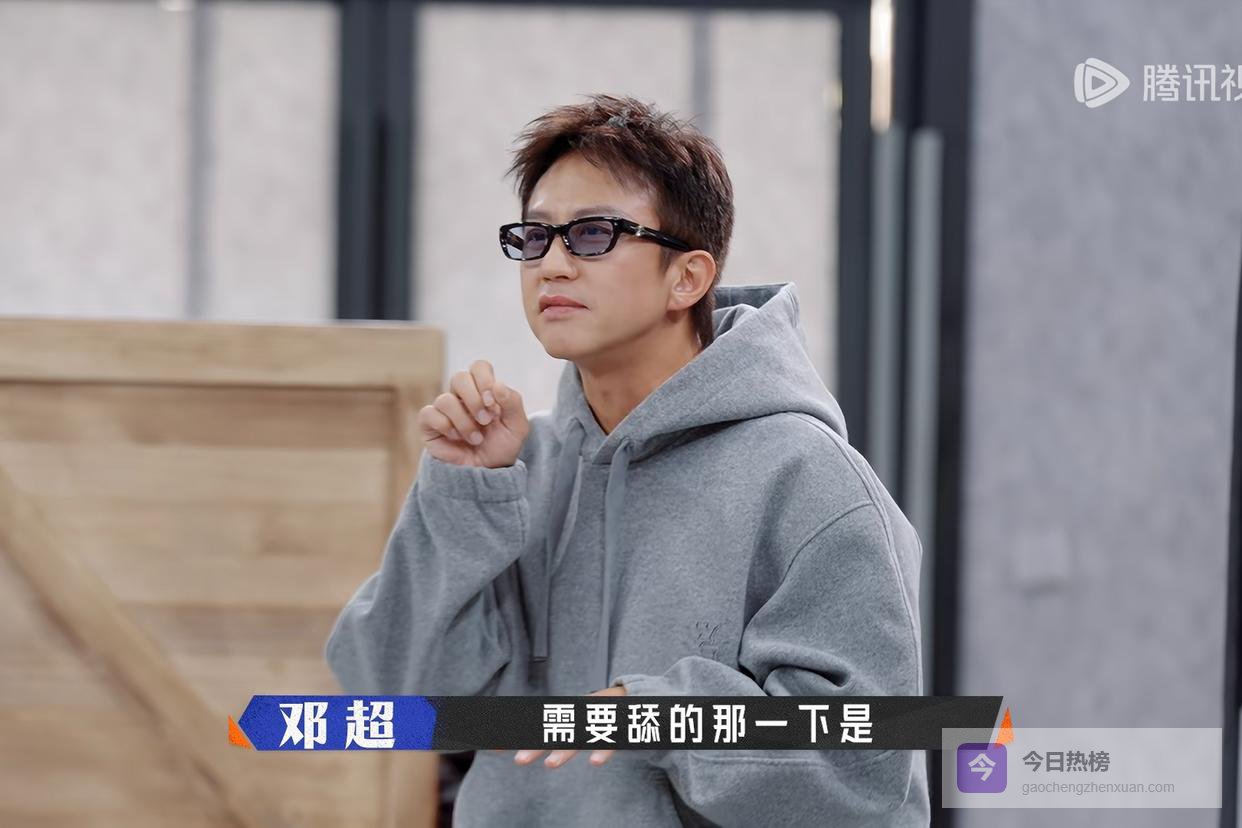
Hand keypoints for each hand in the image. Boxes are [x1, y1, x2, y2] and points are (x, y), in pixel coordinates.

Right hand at [419, 359, 529, 468]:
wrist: (488, 473)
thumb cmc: (502, 447)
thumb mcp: (517, 427)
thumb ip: (513, 402)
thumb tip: (498, 385)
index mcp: (483, 390)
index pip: (479, 367)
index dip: (485, 381)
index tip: (493, 404)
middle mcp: (461, 396)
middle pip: (459, 377)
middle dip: (474, 400)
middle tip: (486, 420)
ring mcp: (444, 410)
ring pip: (445, 399)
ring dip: (464, 421)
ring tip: (476, 439)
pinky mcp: (430, 424)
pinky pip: (428, 413)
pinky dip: (445, 426)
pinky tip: (456, 439)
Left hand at [504, 684, 627, 767]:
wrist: (632, 695)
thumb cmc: (598, 710)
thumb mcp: (574, 716)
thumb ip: (554, 728)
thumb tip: (524, 742)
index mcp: (565, 712)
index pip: (538, 723)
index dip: (519, 734)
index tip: (495, 746)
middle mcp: (577, 714)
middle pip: (555, 730)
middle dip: (536, 745)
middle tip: (518, 761)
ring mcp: (597, 719)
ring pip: (579, 736)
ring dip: (565, 750)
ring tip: (550, 766)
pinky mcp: (617, 726)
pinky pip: (611, 741)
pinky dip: (604, 750)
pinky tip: (595, 762)